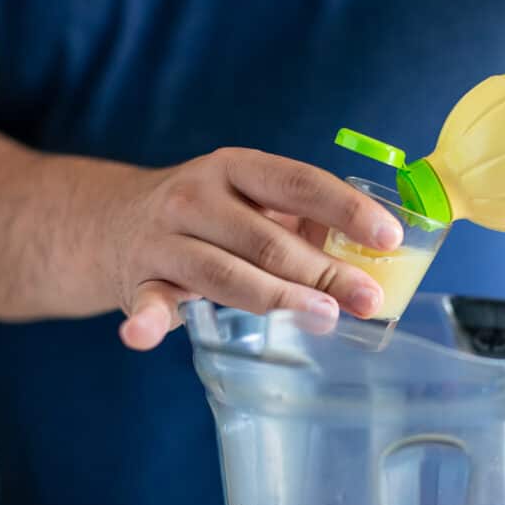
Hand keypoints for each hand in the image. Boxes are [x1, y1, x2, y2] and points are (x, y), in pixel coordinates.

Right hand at [112, 147, 401, 350]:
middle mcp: (196, 197)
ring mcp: (164, 240)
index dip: (347, 209)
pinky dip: (145, 321)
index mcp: (235, 167)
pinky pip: (146, 302)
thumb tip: (374, 257)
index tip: (389, 236)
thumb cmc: (209, 214)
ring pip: (224, 273)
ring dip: (276, 297)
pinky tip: (145, 336)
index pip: (299, 182)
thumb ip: (302, 221)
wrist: (114, 221)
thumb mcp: (251, 199)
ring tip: (324, 316)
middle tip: (366, 298)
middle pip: (267, 239)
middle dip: (323, 271)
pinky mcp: (140, 281)